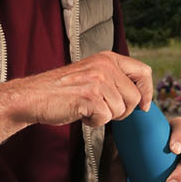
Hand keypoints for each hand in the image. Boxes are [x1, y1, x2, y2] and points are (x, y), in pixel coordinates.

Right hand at [4, 51, 152, 131]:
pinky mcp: (90, 96)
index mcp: (108, 58)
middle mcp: (105, 66)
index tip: (143, 106)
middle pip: (135, 97)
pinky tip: (80, 113)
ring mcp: (98, 80)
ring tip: (86, 108)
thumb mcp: (92, 74)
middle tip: (101, 109)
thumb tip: (142, 98)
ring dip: (104, 116)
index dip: (147, 91)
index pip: (143, 72)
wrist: (33, 97)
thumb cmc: (62, 91)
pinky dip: (93, 122)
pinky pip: (105, 118)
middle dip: (122, 111)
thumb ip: (115, 79)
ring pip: (121, 110)